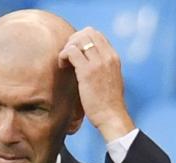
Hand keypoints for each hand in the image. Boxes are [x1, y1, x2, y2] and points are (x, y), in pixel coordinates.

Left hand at [57, 26, 135, 141]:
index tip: (75, 51)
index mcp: (114, 57)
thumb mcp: (111, 79)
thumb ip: (103, 67)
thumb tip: (89, 62)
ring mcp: (98, 63)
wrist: (112, 116)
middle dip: (73, 40)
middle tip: (67, 55)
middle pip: (87, 33)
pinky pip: (71, 52)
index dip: (82, 39)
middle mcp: (108, 56)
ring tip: (64, 62)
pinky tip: (62, 66)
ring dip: (67, 48)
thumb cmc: (109, 103)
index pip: (97, 34)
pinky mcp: (87, 72)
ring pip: (79, 40)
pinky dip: (63, 56)